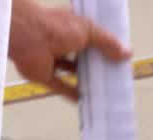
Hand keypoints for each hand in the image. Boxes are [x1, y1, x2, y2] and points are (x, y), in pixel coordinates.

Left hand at [8, 0, 130, 100]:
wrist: (26, 37)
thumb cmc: (54, 26)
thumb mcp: (88, 30)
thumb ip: (107, 42)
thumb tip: (126, 53)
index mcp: (72, 27)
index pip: (92, 37)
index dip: (105, 46)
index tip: (119, 56)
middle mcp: (62, 42)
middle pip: (83, 56)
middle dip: (96, 64)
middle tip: (113, 74)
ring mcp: (52, 60)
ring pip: (72, 72)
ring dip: (85, 80)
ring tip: (103, 89)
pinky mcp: (44, 75)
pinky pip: (60, 87)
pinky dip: (71, 94)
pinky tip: (84, 100)